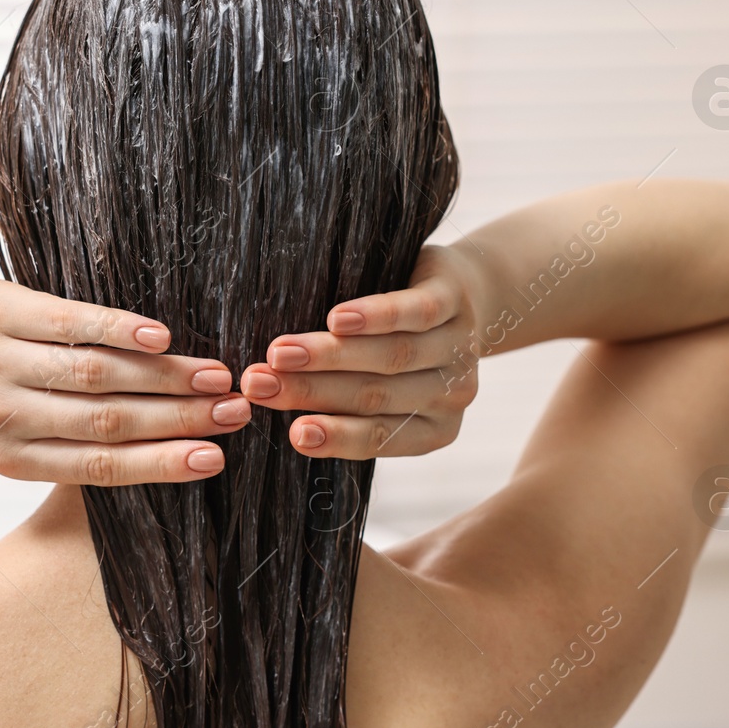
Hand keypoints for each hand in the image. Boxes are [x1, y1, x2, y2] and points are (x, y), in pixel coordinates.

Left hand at [0, 275, 250, 484]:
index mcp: (7, 457)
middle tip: (236, 413)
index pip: (97, 467)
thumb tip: (166, 449)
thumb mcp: (8, 431)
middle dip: (179, 419)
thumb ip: (69, 442)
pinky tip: (161, 338)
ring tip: (215, 376)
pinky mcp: (0, 311)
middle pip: (106, 421)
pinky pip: (70, 322)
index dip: (160, 463)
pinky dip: (120, 330)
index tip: (215, 458)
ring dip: (164, 376)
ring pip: (95, 374)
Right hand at [239, 246, 482, 459]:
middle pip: (375, 395)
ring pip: (390, 357)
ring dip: (329, 356)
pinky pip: (414, 313)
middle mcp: (450, 394)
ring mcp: (457, 347)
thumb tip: (271, 409)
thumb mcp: (386, 384)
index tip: (292, 434)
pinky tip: (337, 319)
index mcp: (435, 428)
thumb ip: (346, 403)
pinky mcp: (454, 300)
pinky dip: (374, 318)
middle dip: (310, 391)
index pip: (379, 437)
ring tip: (279, 353)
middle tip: (258, 385)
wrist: (471, 290)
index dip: (335, 436)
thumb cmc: (405, 346)